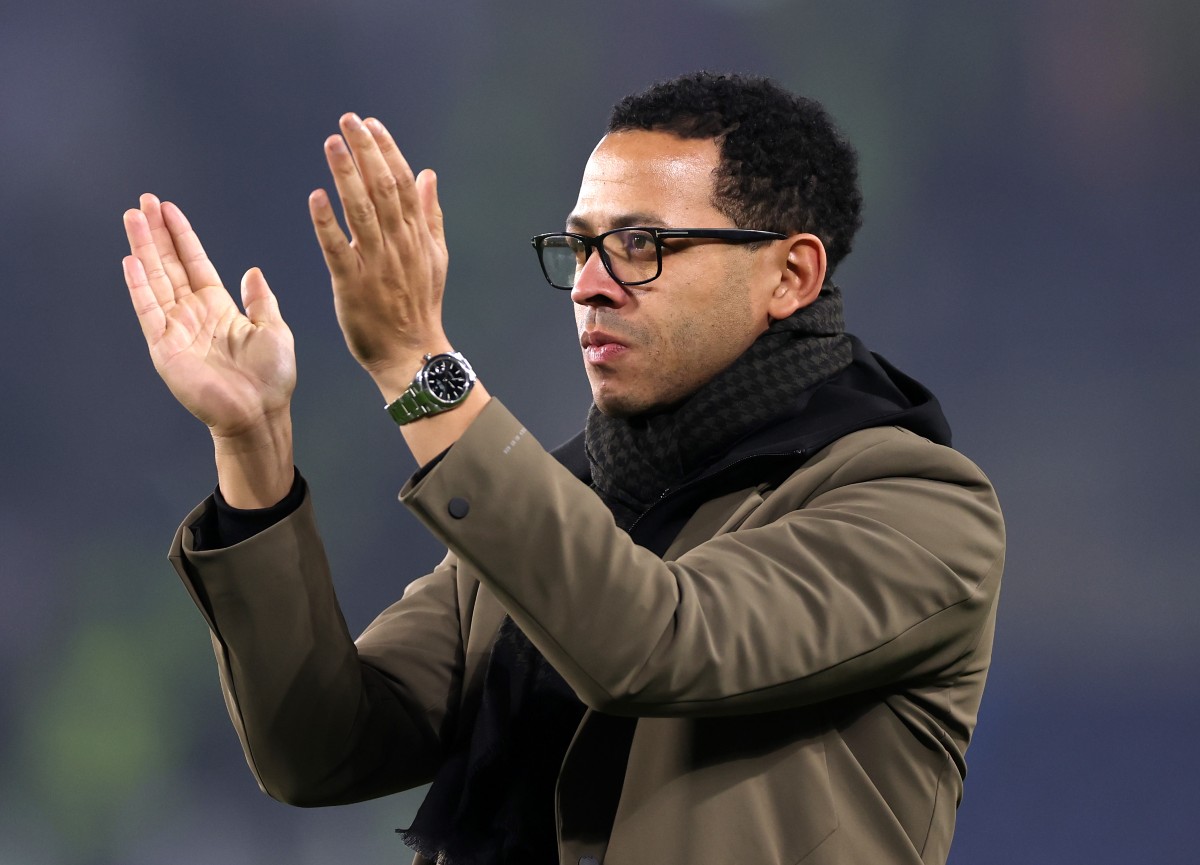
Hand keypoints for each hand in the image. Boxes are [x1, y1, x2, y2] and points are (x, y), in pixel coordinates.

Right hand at [122, 194, 295, 441]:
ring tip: (132, 218)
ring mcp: (176, 330)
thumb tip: (253, 271)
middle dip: (156, 233)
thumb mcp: (274, 330)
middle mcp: (193, 314)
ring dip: (144, 249)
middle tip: (143, 201)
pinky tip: (130, 260)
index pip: (195, 263)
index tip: (168, 209)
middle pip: (169, 265)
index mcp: (218, 308)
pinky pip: (149, 311)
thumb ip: (261, 300)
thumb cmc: (271, 378)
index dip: (182, 236)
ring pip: (155, 280)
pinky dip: (139, 286)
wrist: (260, 413)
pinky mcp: (165, 348)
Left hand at [308, 113, 449, 381]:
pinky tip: (316, 197)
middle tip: (348, 121)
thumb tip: (428, 174)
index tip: (371, 124)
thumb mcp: (435, 257)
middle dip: (366, 152)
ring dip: (346, 175)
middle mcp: (398, 245)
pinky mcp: (353, 286)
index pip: (403, 184)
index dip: (388, 151)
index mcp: (416, 237)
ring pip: (362, 211)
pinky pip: (338, 249)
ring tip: (332, 143)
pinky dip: (327, 223)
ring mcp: (376, 265)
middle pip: (383, 189)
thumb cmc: (419, 306)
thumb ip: (430, 215)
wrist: (412, 354)